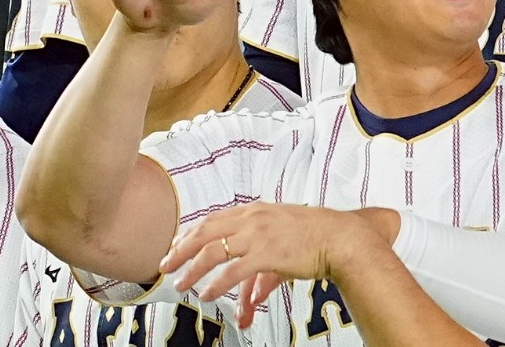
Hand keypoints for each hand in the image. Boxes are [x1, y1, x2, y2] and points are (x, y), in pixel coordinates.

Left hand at [159, 203, 383, 327]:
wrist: (339, 237)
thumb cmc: (314, 236)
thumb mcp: (282, 240)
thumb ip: (261, 266)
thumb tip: (254, 294)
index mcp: (255, 211)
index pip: (213, 219)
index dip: (190, 233)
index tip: (177, 246)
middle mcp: (253, 219)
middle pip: (205, 232)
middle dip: (180, 249)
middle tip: (166, 265)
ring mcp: (259, 235)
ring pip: (213, 251)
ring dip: (192, 269)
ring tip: (181, 284)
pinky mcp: (268, 254)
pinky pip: (233, 271)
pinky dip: (216, 284)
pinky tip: (208, 294)